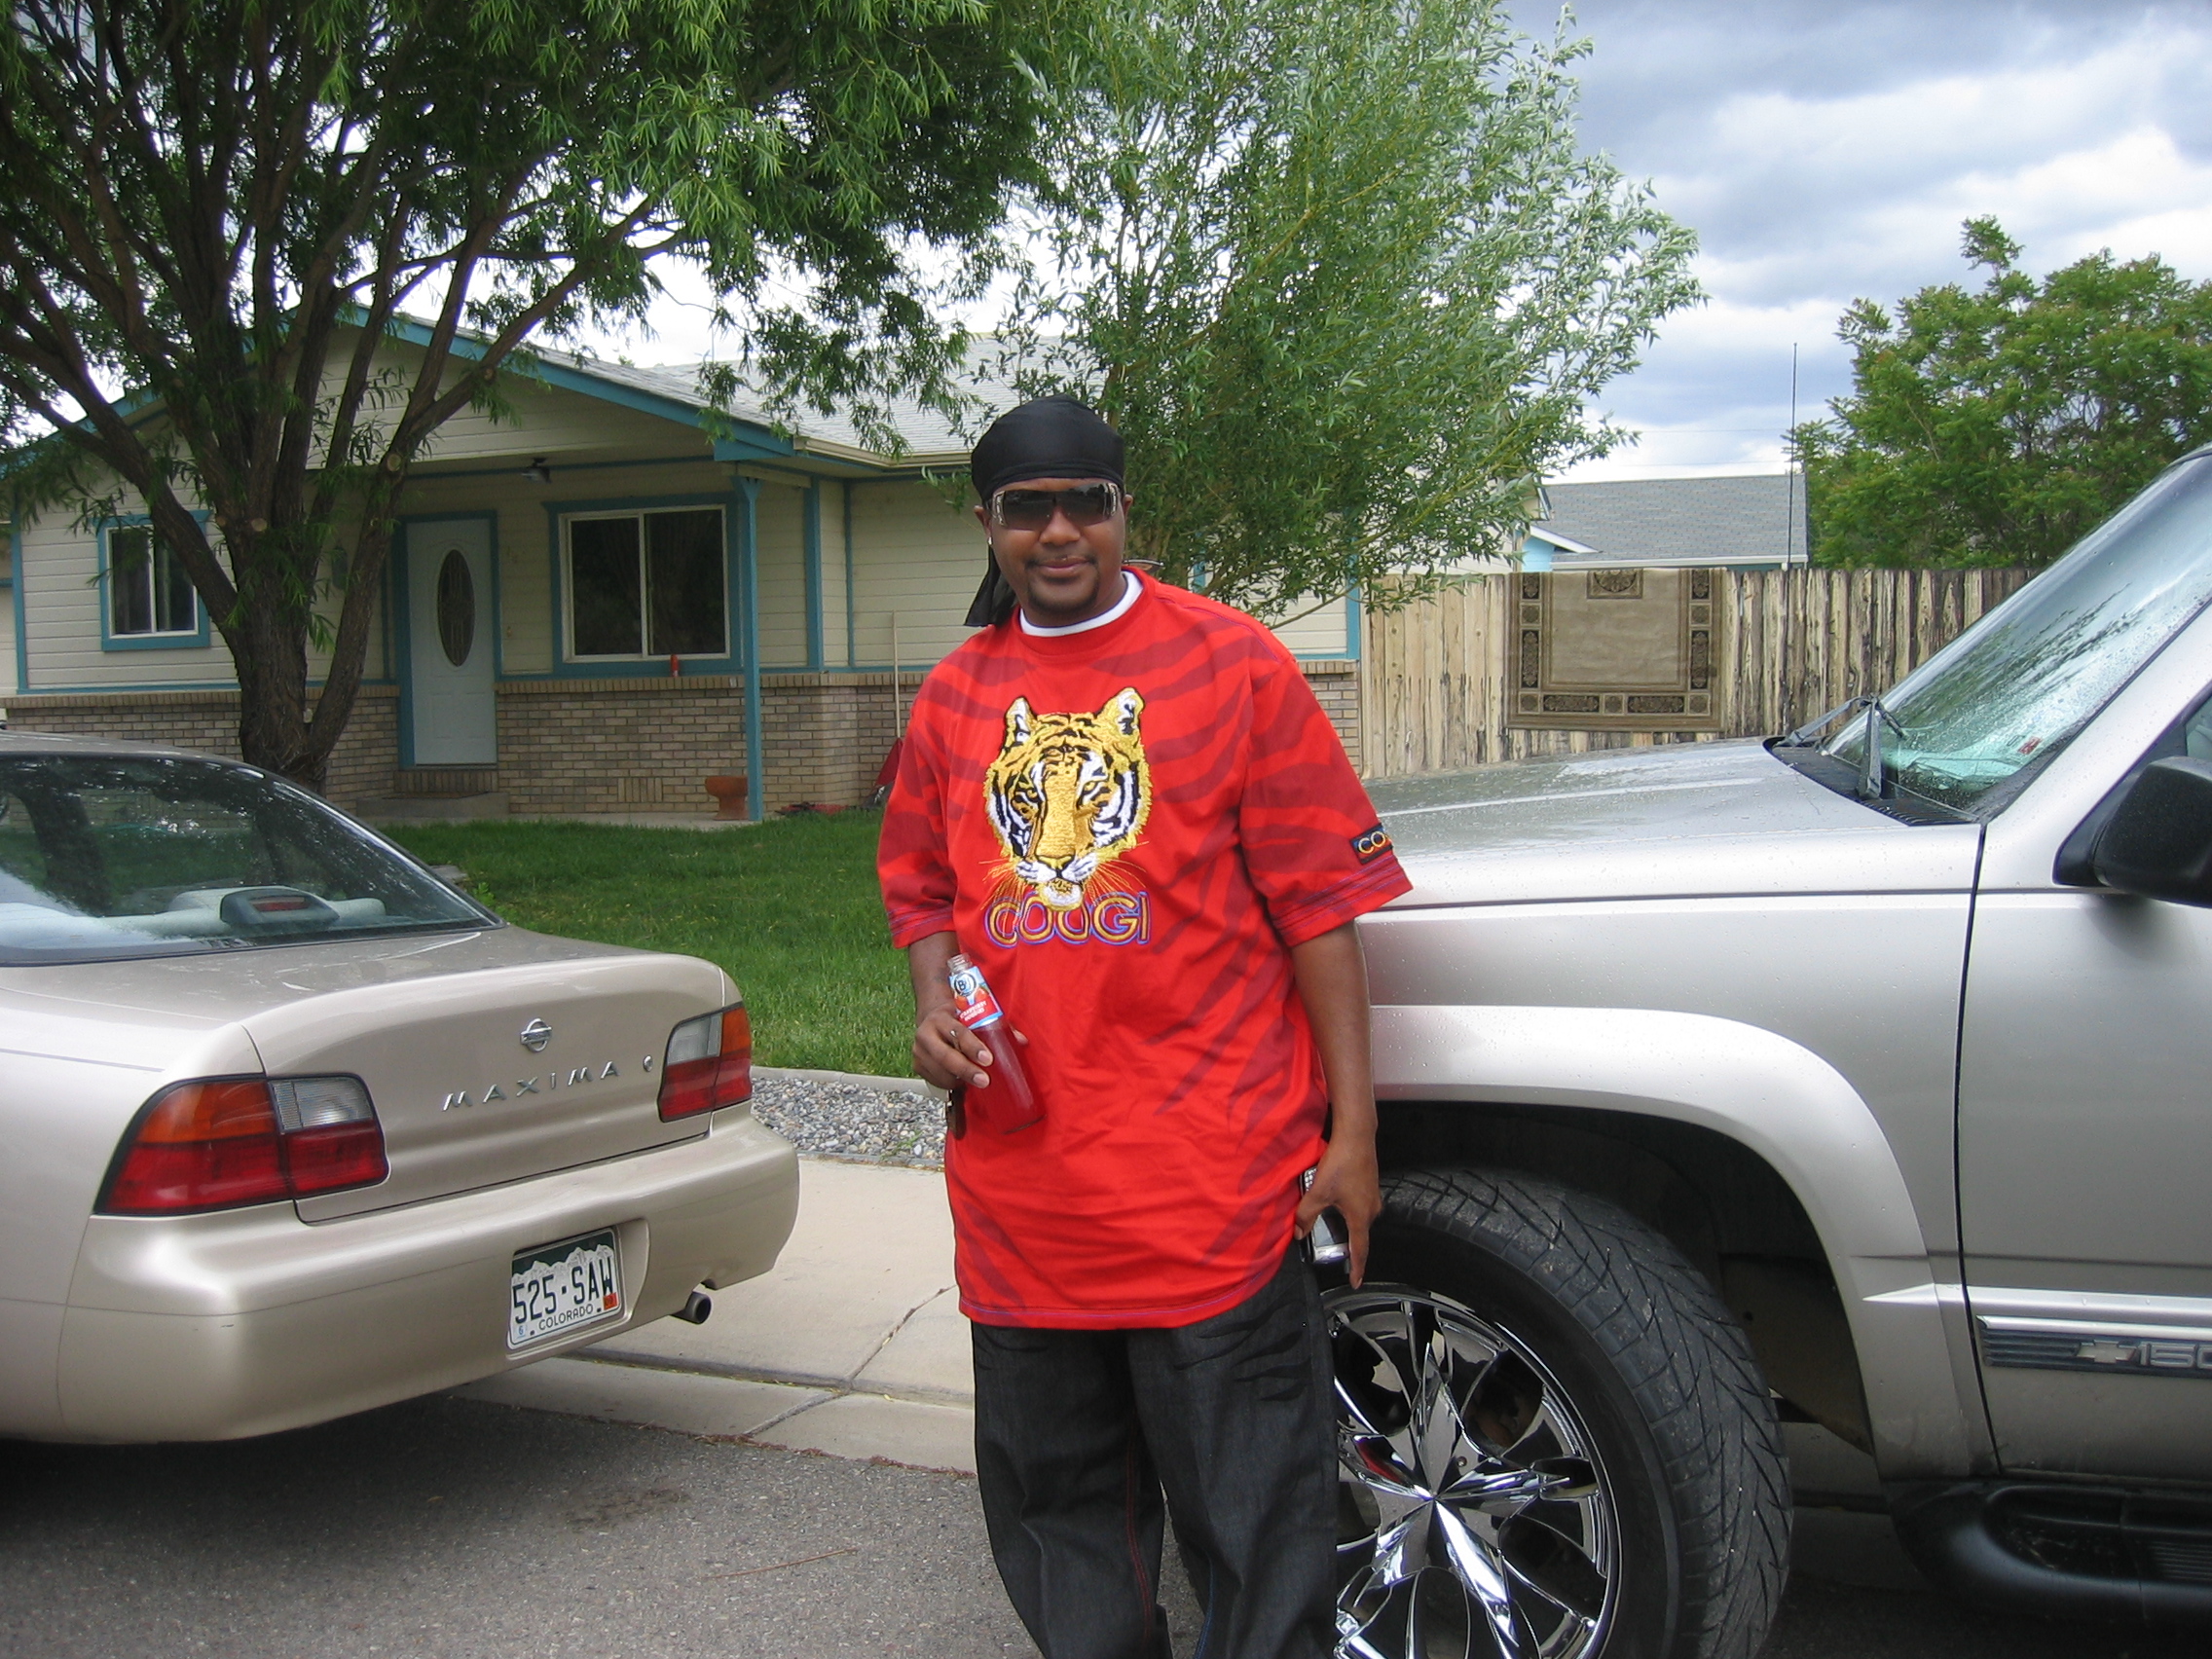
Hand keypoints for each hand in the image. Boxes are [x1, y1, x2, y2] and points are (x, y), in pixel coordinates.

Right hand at [912, 1005, 1025, 1093]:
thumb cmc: (958, 1017)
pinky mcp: (917, 1065)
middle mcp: (925, 1033)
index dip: (973, 1047)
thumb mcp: (973, 1014)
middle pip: (945, 1056)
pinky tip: (962, 1084)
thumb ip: (997, 1026)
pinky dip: (949, 1084)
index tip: (988, 1059)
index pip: (958, 1033)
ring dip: (958, 1080)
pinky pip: (934, 1080)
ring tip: (976, 1084)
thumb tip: (1022, 1041)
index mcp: (941, 1018)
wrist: (932, 1016)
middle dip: (966, 1070)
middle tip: (984, 1081)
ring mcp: (918, 1051)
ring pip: (939, 1071)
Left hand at [1296, 1132, 1380, 1287]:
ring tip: (1333, 1229)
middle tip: (1335, 1252)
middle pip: (1360, 1235)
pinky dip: (1349, 1211)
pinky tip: (1336, 1202)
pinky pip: (1360, 1205)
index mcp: (1361, 1217)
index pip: (1360, 1250)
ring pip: (1359, 1219)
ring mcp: (1373, 1196)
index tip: (1355, 1282)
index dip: (1357, 1268)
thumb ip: (1306, 1215)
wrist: (1357, 1136)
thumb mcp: (1318, 1192)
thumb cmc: (1341, 1164)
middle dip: (1349, 1246)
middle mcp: (1371, 1209)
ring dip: (1348, 1226)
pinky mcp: (1370, 1184)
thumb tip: (1297, 1232)